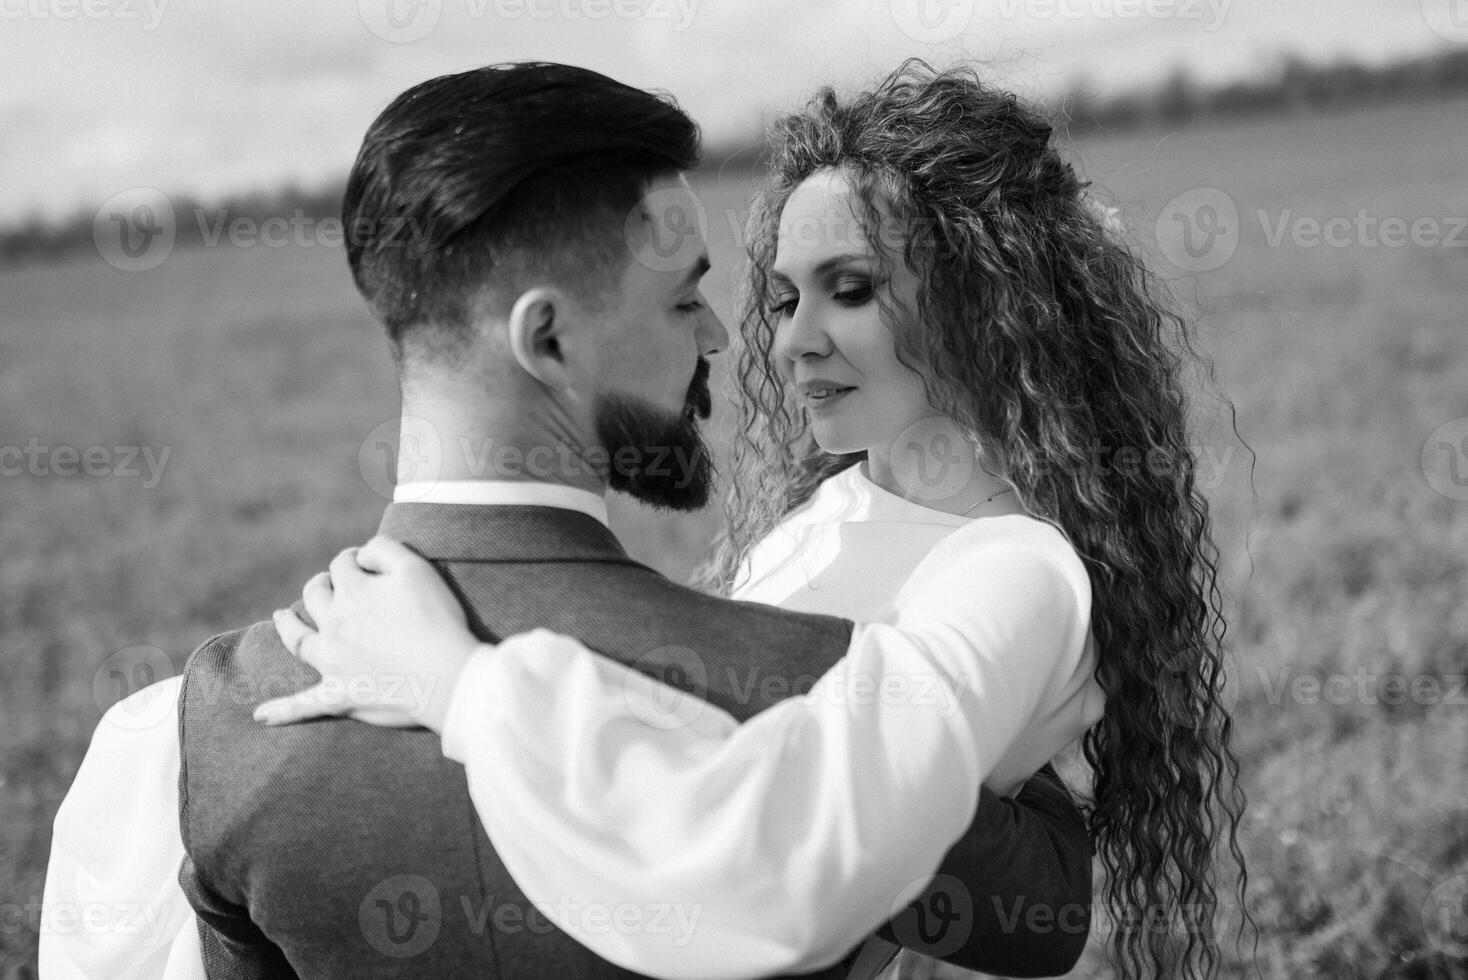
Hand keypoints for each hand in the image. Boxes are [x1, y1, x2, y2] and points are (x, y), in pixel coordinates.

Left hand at [255, 536, 484, 732]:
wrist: (446, 676)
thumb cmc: (436, 620)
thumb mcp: (417, 569)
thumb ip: (385, 549)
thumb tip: (362, 554)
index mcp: (353, 592)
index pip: (343, 564)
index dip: (354, 559)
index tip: (366, 563)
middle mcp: (334, 623)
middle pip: (315, 595)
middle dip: (322, 585)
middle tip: (332, 585)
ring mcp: (332, 662)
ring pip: (297, 638)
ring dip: (287, 625)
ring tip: (280, 617)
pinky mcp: (339, 696)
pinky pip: (302, 706)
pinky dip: (281, 711)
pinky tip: (261, 716)